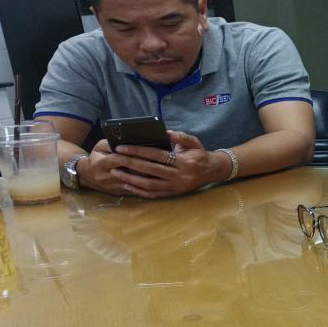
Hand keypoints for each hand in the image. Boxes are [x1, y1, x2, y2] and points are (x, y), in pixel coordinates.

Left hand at [92, 130, 228, 198]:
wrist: (212, 171)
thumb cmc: (200, 154)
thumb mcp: (194, 142)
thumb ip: (180, 137)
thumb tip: (164, 132)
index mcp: (184, 161)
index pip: (157, 155)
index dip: (138, 151)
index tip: (122, 147)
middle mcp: (179, 176)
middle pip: (149, 169)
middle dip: (130, 163)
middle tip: (115, 158)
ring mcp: (175, 187)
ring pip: (149, 184)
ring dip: (130, 178)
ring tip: (116, 172)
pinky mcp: (173, 194)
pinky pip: (153, 194)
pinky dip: (139, 191)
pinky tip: (127, 185)